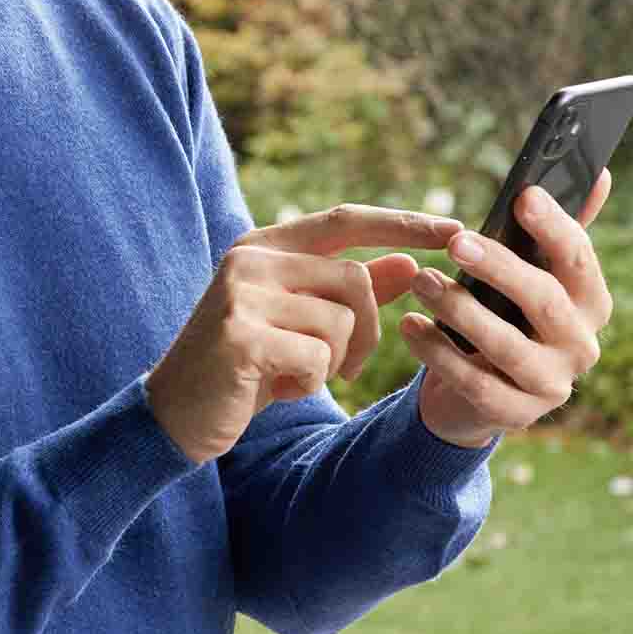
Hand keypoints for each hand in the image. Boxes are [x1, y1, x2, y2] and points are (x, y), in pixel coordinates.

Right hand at [144, 205, 465, 464]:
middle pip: (354, 279)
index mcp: (264, 245)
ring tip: (297, 375)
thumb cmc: (243, 366)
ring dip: (336, 362)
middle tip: (347, 368)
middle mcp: (250, 259)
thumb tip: (409, 263)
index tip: (458, 230)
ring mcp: (241, 294)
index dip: (404, 224)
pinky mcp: (241, 335)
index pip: (346, 220)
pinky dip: (310, 382)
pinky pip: (318, 356)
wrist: (175, 413)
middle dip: (369, 331)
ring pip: (341, 321)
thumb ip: (349, 292)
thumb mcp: (299, 323)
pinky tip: (277, 388)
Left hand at [397, 171, 615, 448]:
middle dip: (500, 268)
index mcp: (591, 303)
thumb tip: (601, 172)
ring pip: (506, 344)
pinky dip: (436, 351)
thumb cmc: (507, 317)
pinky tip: (409, 325)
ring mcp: (551, 385)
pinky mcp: (514, 414)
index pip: (580, 259)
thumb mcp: (531, 274)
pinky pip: (472, 381)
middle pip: (546, 301)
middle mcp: (582, 346)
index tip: (522, 196)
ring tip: (421, 281)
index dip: (554, 227)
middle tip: (456, 242)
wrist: (479, 393)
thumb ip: (559, 230)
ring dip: (459, 308)